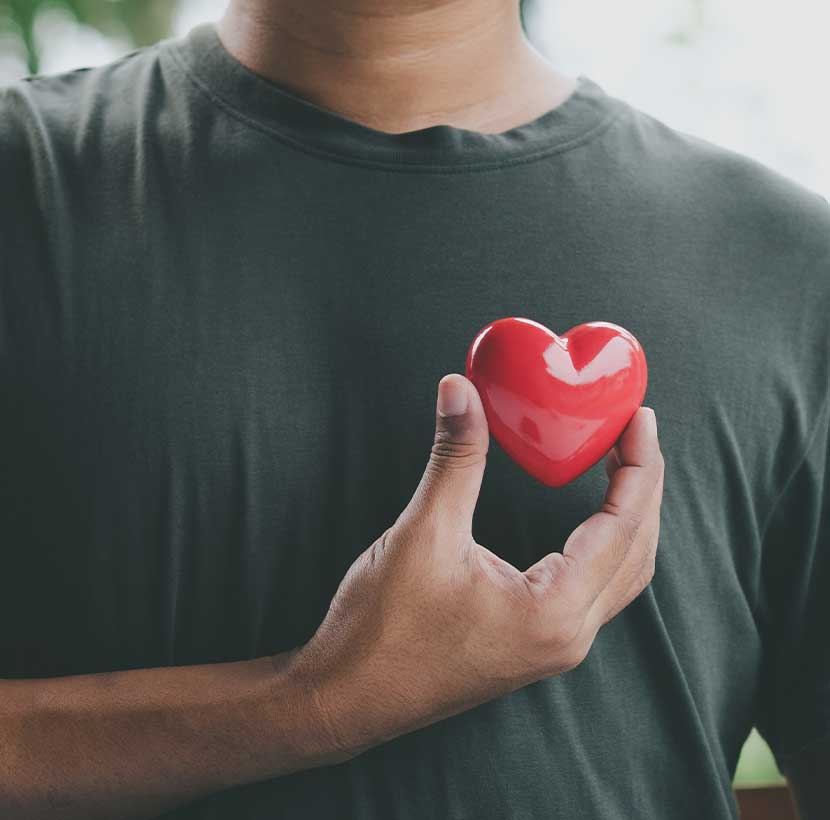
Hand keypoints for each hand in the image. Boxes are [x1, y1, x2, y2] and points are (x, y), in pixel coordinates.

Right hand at [287, 373, 663, 759]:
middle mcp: (568, 636)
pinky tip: (591, 519)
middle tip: (634, 431)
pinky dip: (606, 545)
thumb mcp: (423, 533)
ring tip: (623, 466)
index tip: (639, 417)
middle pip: (637, 551)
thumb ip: (454, 458)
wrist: (347, 698)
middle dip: (643, 486)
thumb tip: (459, 389)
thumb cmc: (382, 629)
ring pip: (622, 575)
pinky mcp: (535, 645)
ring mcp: (554, 646)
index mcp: (554, 612)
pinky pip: (597, 590)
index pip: (623, 526)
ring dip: (631, 519)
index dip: (637, 465)